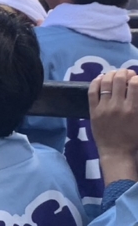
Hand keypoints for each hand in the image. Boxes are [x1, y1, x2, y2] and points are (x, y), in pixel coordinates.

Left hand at [89, 69, 137, 185]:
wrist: (116, 153)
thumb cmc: (133, 139)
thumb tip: (137, 88)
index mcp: (134, 109)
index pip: (135, 84)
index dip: (136, 77)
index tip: (136, 78)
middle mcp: (118, 106)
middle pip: (119, 80)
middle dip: (124, 72)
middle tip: (126, 73)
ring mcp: (104, 108)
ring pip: (105, 83)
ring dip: (110, 74)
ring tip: (114, 73)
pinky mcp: (93, 110)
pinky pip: (92, 91)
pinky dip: (96, 82)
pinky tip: (100, 78)